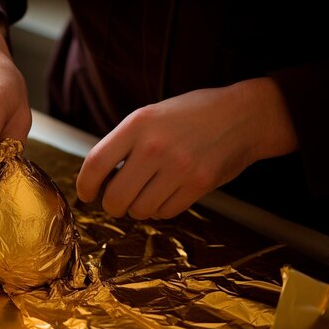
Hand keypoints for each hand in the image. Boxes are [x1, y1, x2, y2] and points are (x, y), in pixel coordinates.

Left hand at [76, 77, 297, 219]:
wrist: (243, 115)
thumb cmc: (192, 115)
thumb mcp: (152, 115)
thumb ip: (125, 143)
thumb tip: (99, 179)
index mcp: (138, 124)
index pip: (95, 163)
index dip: (85, 185)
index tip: (86, 194)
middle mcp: (154, 146)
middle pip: (115, 197)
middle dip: (112, 205)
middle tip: (116, 201)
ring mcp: (178, 167)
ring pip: (139, 210)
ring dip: (138, 208)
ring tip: (147, 194)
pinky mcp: (199, 184)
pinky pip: (165, 213)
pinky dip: (161, 210)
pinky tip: (166, 195)